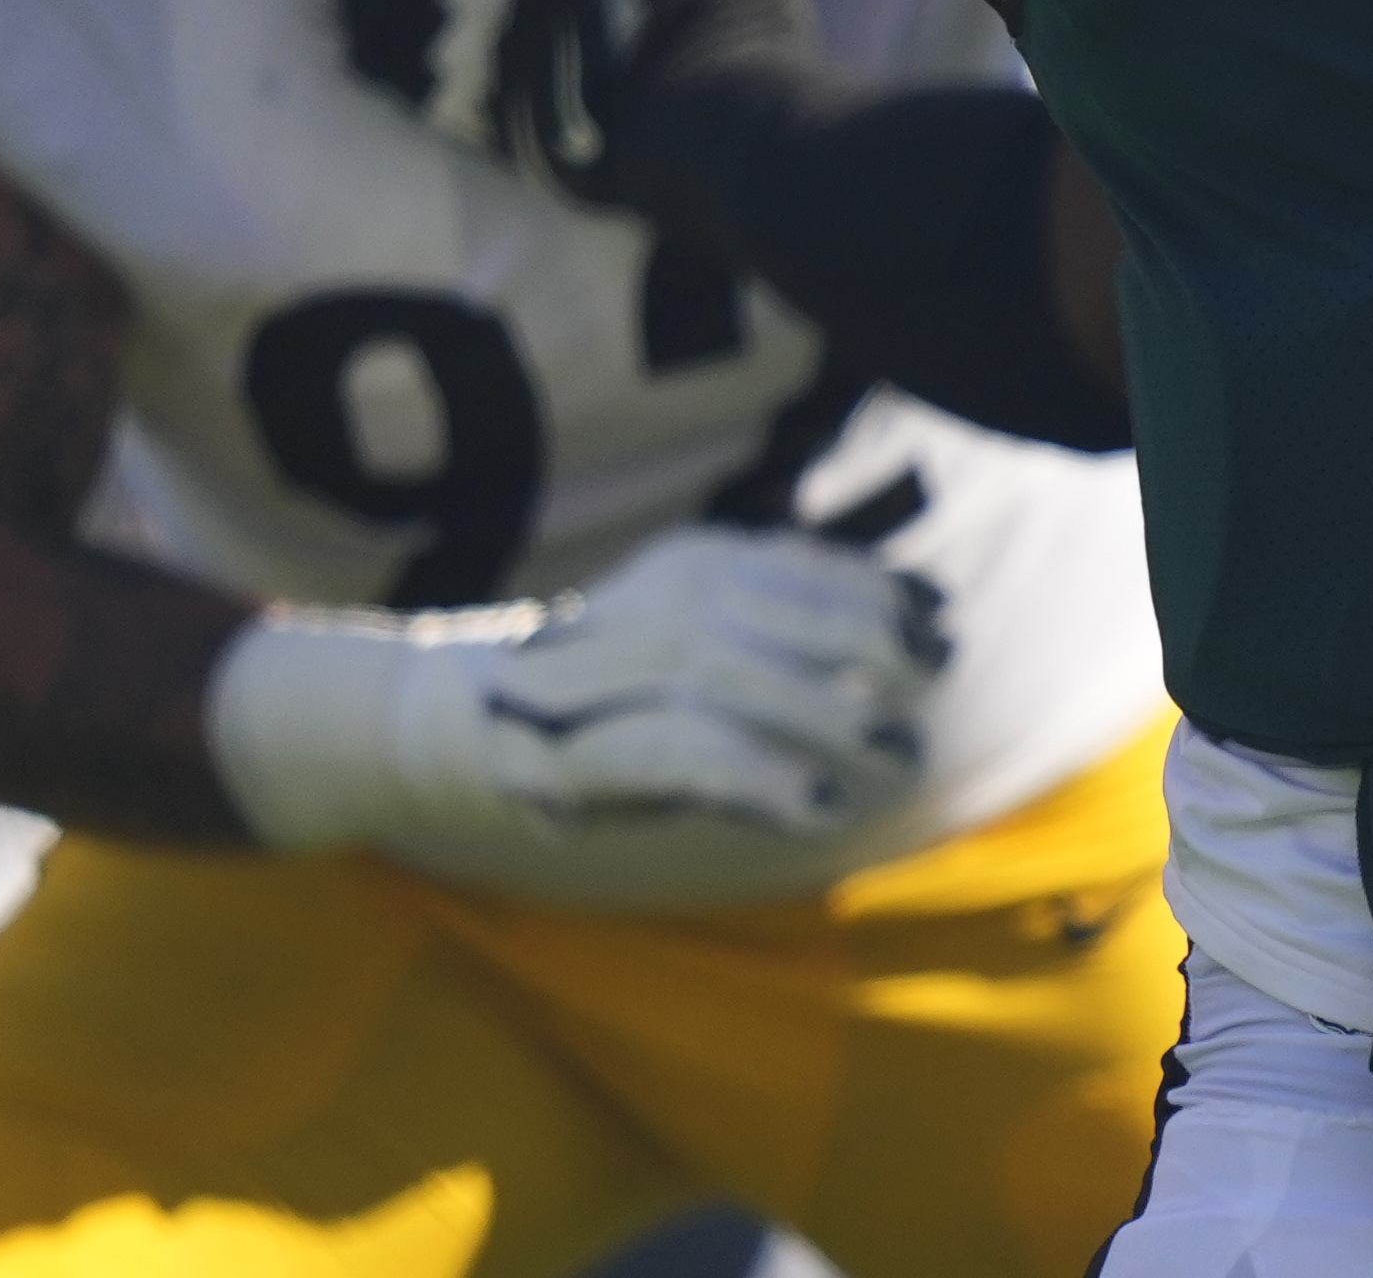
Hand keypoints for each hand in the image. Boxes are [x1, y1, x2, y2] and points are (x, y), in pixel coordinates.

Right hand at [210, 524, 947, 908]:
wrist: (432, 726)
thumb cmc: (593, 692)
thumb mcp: (687, 629)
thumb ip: (782, 618)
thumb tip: (921, 612)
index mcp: (675, 569)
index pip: (789, 565)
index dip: (871, 594)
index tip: (940, 627)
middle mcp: (636, 611)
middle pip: (769, 620)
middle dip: (860, 655)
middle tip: (928, 697)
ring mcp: (597, 683)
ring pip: (727, 684)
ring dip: (822, 723)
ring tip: (892, 760)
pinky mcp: (569, 759)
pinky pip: (675, 759)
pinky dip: (754, 778)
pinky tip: (814, 806)